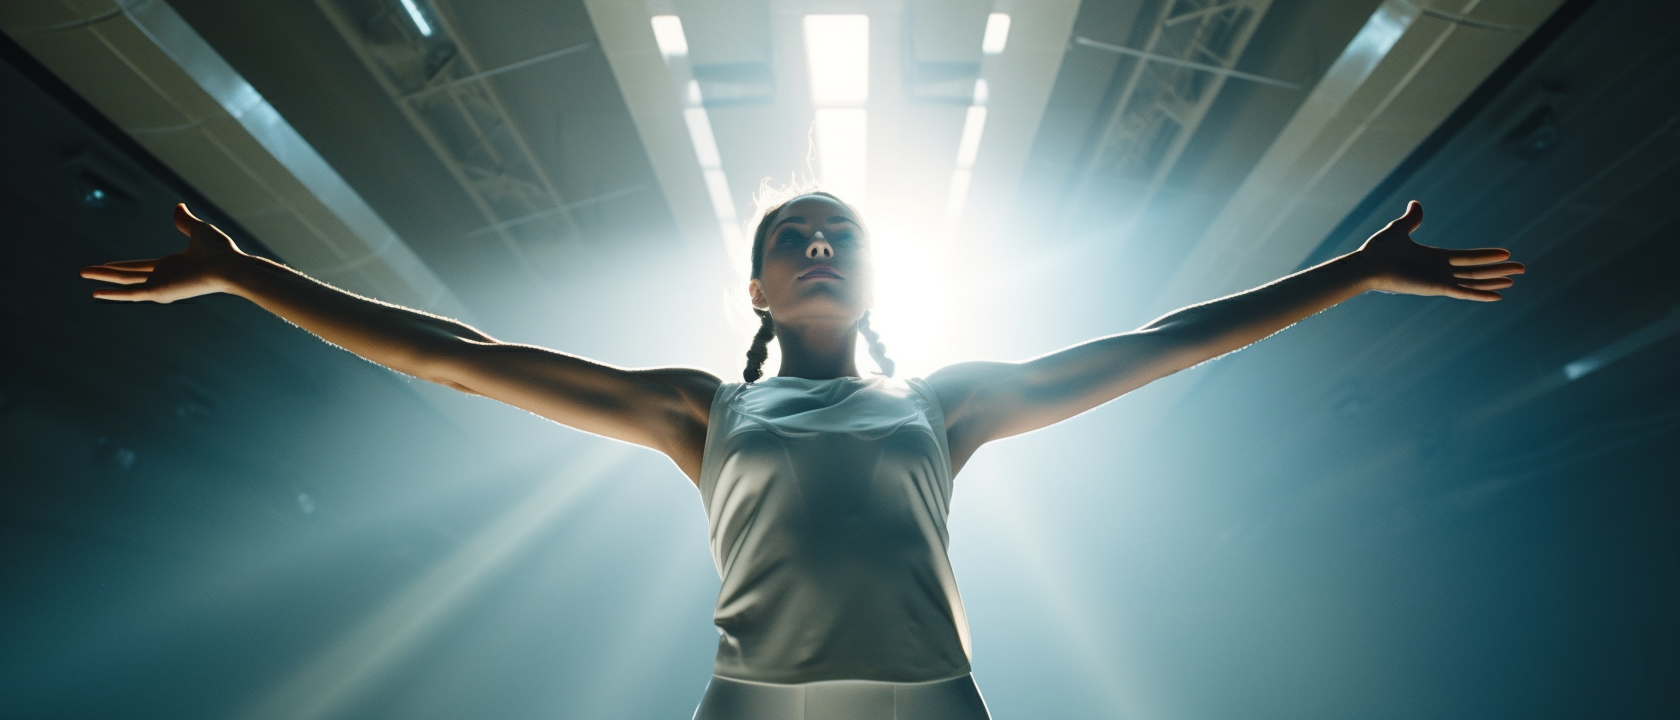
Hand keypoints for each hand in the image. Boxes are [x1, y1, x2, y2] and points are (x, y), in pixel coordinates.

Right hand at [80, 204, 249, 302]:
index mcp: (172, 265)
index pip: (140, 266)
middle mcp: (164, 277)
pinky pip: (131, 294)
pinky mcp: (160, 292)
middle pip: (127, 274)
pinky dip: (113, 294)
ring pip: (124, 282)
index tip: (107, 264)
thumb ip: (185, 221)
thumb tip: (178, 207)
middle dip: (106, 272)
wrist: (229, 266)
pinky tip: (95, 293)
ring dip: (103, 278)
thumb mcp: (198, 230)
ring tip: (83, 274)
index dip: (122, 265)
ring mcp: (161, 285)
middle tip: (85, 271)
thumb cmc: (221, 251)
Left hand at [1355, 201, 1523, 300]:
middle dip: (1499, 269)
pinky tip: (1498, 295)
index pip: (1468, 256)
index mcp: (1435, 257)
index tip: (1506, 254)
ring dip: (1494, 280)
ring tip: (1514, 280)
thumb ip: (1412, 219)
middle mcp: (1441, 270)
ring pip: (1474, 280)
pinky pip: (1464, 292)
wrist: (1366, 265)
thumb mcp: (1399, 229)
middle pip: (1477, 269)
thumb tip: (1416, 204)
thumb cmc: (1378, 250)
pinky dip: (1480, 293)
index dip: (1487, 255)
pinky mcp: (1436, 287)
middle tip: (1521, 269)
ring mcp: (1440, 280)